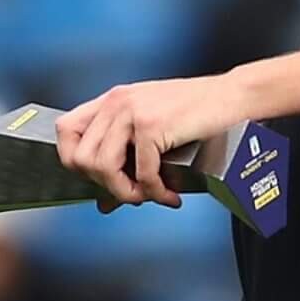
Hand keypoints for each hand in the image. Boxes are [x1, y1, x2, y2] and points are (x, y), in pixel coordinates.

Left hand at [54, 75, 248, 206]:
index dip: (73, 160)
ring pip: (104, 167)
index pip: (66, 130)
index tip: (97, 179)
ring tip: (149, 196)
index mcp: (113, 100)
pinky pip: (142, 173)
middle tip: (130, 193)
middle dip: (103, 185)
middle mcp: (117, 103)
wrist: (233, 96)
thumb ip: (128, 161)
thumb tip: (105, 203)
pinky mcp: (153, 126)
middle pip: (80, 156)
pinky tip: (170, 194)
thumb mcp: (156, 131)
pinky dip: (155, 192)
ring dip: (126, 192)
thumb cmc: (200, 112)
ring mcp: (132, 113)